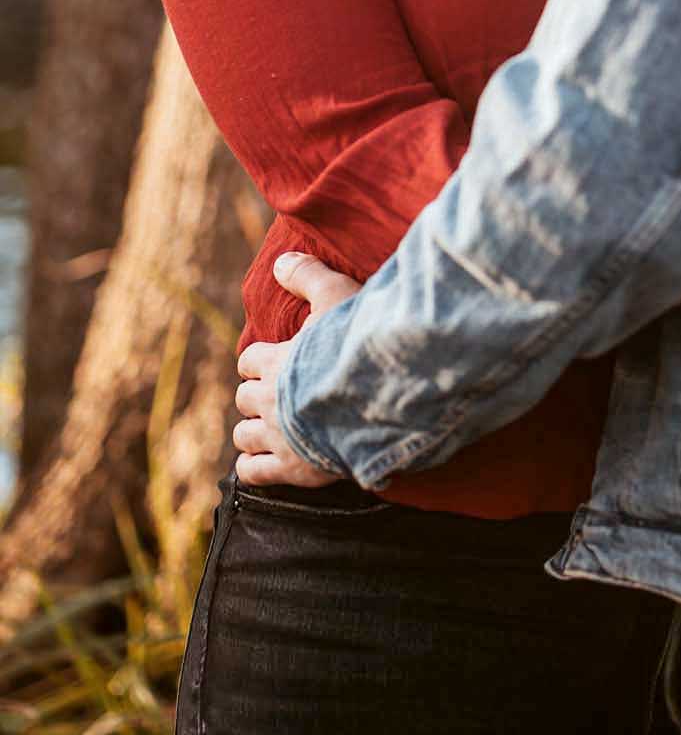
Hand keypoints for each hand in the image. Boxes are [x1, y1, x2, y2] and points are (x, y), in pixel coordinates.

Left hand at [233, 252, 360, 488]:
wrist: (383, 396)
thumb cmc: (360, 344)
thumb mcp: (338, 295)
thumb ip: (308, 275)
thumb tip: (280, 261)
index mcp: (275, 361)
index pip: (248, 361)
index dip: (259, 360)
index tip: (273, 361)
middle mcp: (269, 401)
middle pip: (244, 399)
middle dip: (256, 395)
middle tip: (276, 394)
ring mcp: (279, 438)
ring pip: (243, 436)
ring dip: (253, 430)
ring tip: (272, 428)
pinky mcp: (292, 469)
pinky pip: (252, 473)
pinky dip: (252, 467)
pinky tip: (264, 461)